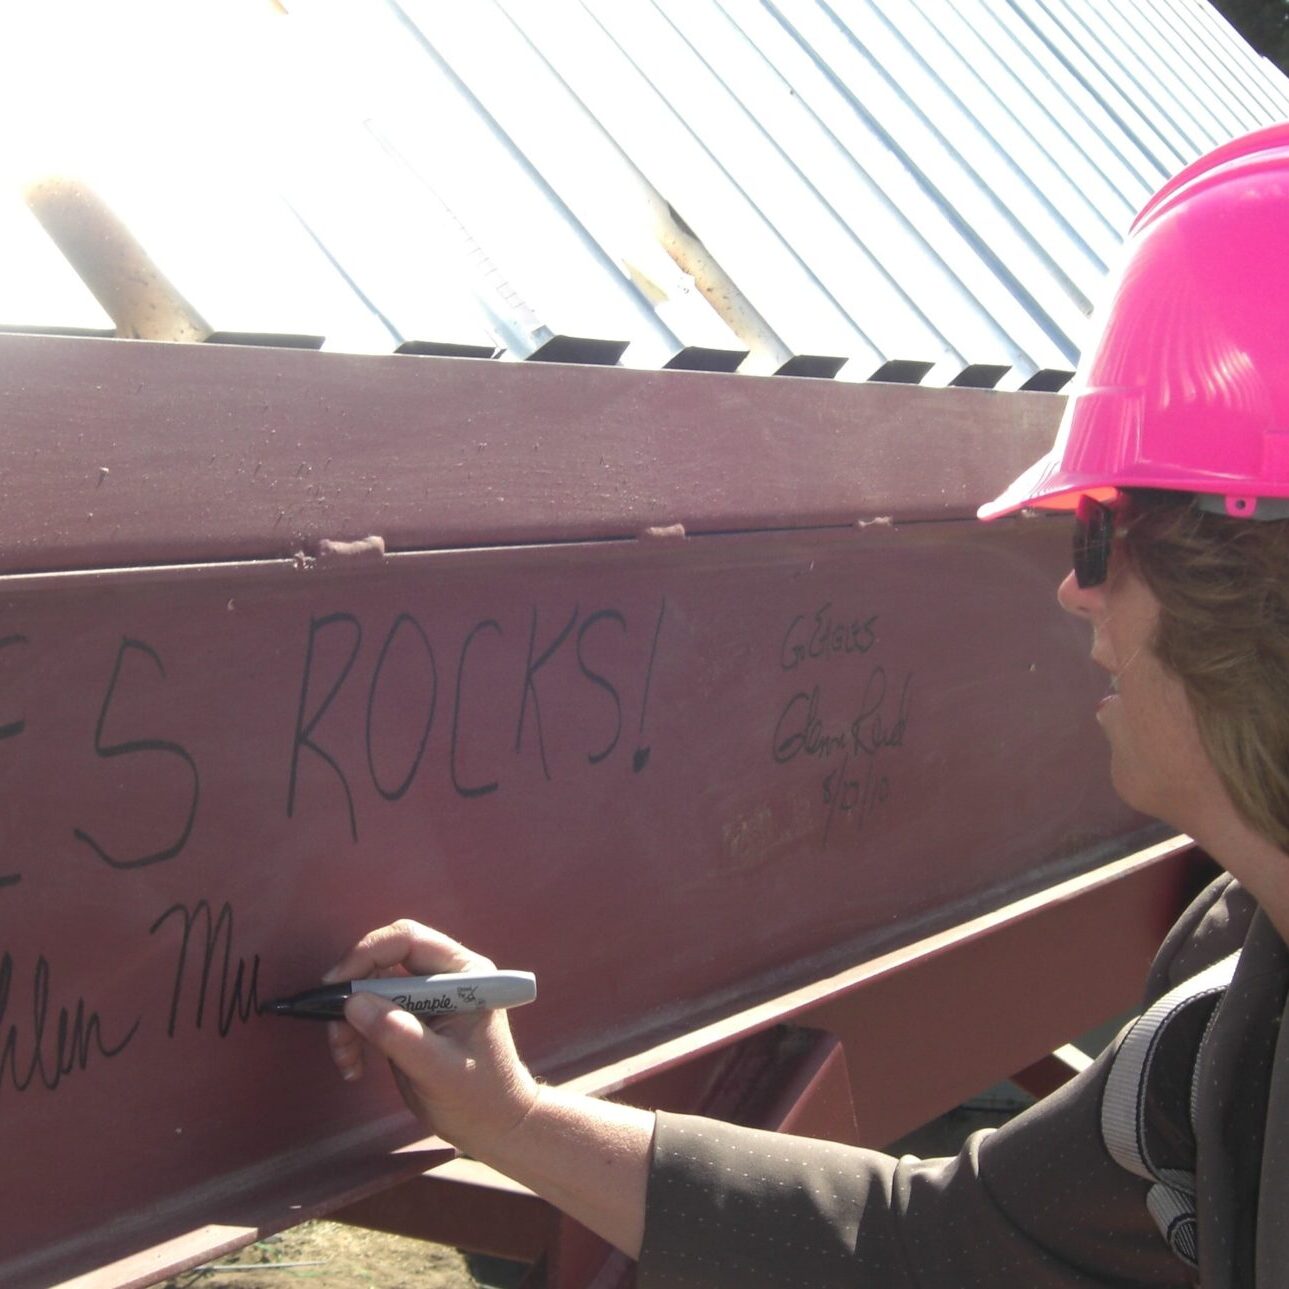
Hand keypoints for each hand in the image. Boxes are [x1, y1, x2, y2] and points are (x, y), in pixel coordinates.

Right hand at [324, 919, 539, 1158]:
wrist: (492, 1125)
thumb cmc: (480, 1096)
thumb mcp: (440, 1070)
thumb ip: (400, 1035)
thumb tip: (354, 1003)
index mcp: (464, 974)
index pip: (409, 941)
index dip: (368, 954)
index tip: (337, 984)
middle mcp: (444, 976)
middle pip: (384, 960)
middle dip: (354, 993)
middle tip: (335, 1030)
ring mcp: (426, 996)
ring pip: (371, 986)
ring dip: (349, 1020)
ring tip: (346, 1059)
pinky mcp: (409, 1018)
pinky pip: (370, 1011)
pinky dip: (353, 1034)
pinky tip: (353, 1066)